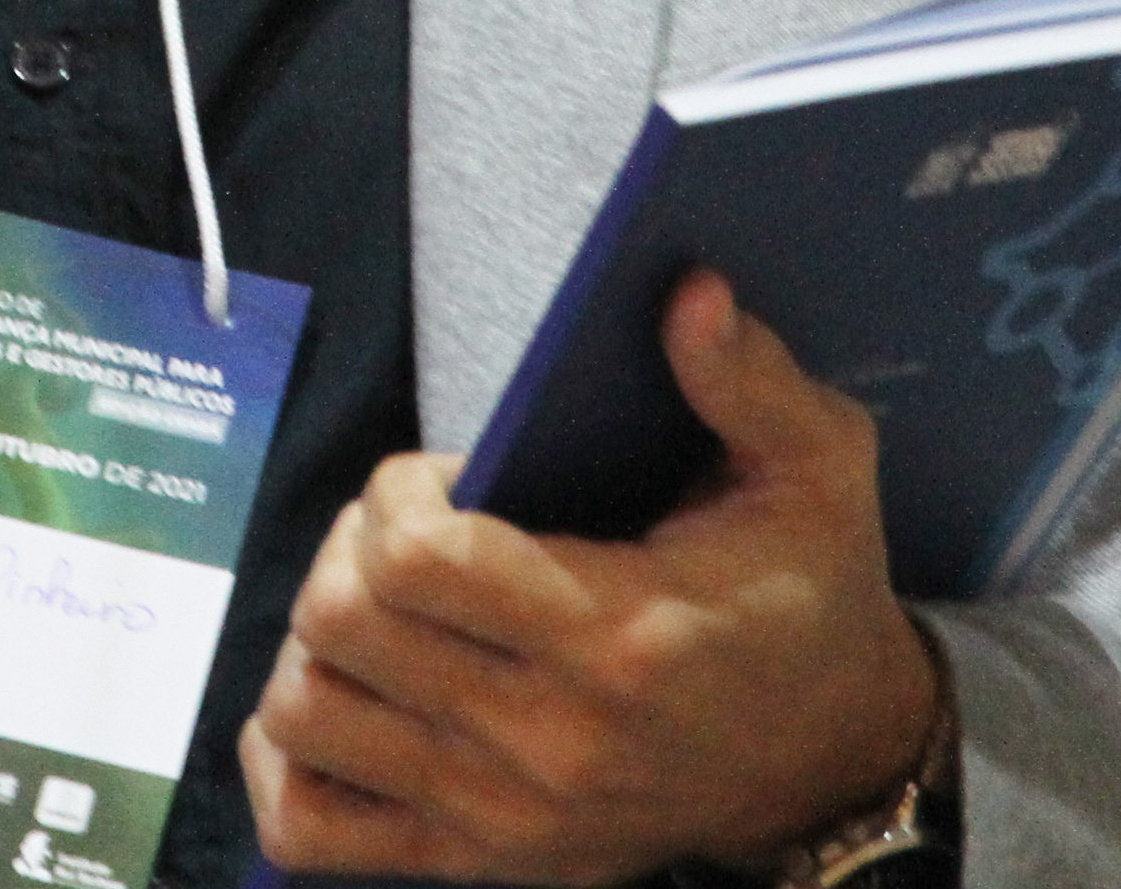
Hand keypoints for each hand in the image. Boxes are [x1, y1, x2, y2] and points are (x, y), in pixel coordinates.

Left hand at [241, 272, 944, 881]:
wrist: (830, 760)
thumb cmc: (808, 598)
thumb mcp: (817, 472)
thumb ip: (749, 379)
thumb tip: (688, 290)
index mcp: (616, 635)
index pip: (415, 559)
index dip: (397, 491)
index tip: (445, 476)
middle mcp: (545, 738)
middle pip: (339, 627)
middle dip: (347, 548)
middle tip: (407, 530)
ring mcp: (501, 815)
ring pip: (307, 717)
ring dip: (316, 646)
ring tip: (382, 608)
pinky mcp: (478, 863)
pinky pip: (310, 829)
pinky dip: (290, 762)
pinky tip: (345, 699)